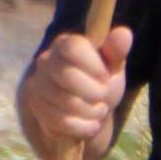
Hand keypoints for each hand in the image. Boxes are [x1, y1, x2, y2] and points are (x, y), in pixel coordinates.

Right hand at [17, 24, 131, 159]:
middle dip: (95, 92)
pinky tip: (90, 123)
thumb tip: (124, 33)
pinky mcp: (36, 108)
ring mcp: (37, 84)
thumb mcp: (114, 66)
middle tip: (103, 95)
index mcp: (65, 43)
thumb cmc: (101, 82)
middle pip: (69, 76)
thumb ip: (116, 51)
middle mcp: (45, 60)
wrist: (87, 111)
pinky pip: (62, 121)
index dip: (94, 66)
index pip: (73, 47)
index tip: (105, 76)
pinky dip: (84, 126)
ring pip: (67, 102)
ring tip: (98, 109)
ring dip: (92, 111)